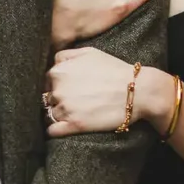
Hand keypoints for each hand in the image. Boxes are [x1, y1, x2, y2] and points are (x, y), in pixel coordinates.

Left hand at [45, 47, 168, 135]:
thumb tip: (53, 63)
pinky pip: (52, 130)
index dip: (56, 86)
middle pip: (46, 97)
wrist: (138, 91)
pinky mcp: (73, 125)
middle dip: (56, 100)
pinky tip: (67, 126)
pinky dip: (56, 130)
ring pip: (48, 114)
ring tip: (75, 113)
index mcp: (59, 70)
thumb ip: (66, 55)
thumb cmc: (115, 70)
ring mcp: (64, 108)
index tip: (68, 90)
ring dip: (58, 114)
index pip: (46, 81)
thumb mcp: (89, 52)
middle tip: (74, 102)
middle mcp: (58, 88)